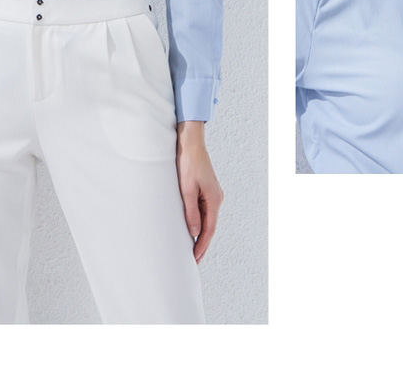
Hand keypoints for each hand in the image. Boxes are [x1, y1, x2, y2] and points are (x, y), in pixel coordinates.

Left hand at [176, 122, 223, 265]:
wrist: (190, 141)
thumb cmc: (188, 162)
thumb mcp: (186, 189)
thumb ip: (191, 212)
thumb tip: (195, 233)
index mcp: (214, 199)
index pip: (209, 230)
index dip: (202, 246)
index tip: (195, 260)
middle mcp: (216, 198)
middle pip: (210, 227)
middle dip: (202, 245)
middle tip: (194, 261)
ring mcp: (212, 193)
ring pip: (207, 220)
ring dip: (200, 234)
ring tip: (192, 250)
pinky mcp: (206, 189)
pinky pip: (204, 211)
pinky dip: (199, 223)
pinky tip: (192, 229)